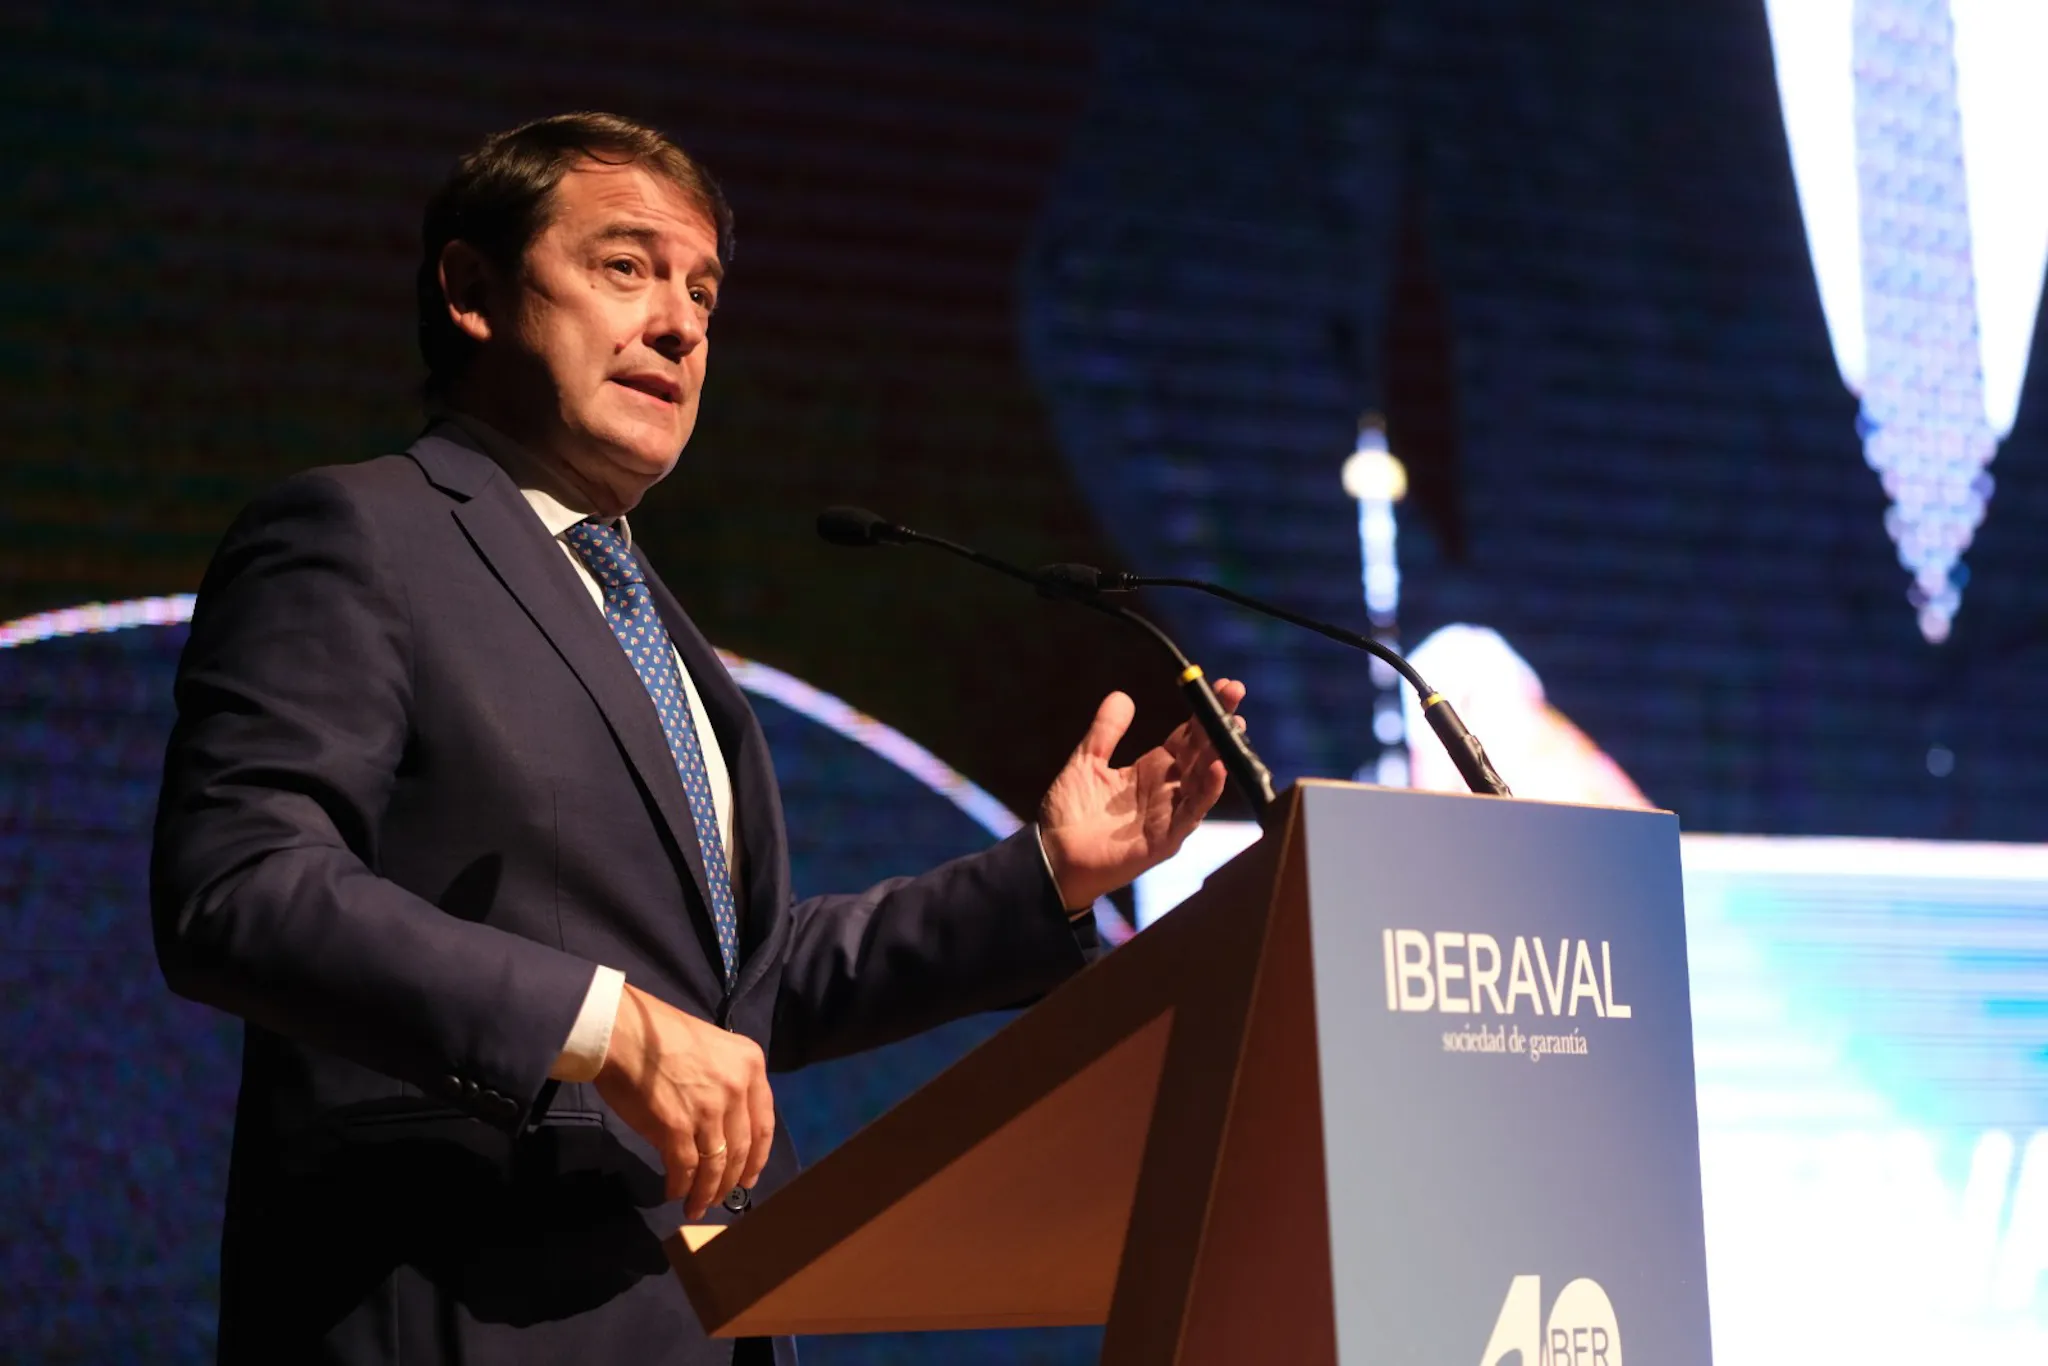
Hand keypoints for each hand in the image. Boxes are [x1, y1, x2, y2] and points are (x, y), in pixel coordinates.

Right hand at [593, 983, 775, 1218]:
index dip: (757, 1157)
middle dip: (731, 1180)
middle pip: (742, 1148)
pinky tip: (675, 1194)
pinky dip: (682, 1186)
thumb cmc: (659, 1033)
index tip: (749, 1177)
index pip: (763, 1123)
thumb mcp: (713, 1047)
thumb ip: (727, 1081)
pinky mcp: (677, 1128)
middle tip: (721, 1198)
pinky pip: (685, 1168)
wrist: (622, 1031)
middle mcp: (737, 1089)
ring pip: (716, 1164)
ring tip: (698, 1206)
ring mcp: (709, 1110)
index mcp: (750, 1065)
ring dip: (707, 1191)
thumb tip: (725, 1121)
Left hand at [1037, 679, 1246, 909]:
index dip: (1203, 713)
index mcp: (1152, 770)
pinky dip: (1207, 791)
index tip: (1223, 687)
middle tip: (1235, 692)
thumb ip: (1105, 732)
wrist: (1054, 856)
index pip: (1187, 737)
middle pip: (1201, 752)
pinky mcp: (1166, 839)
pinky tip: (1217, 768)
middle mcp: (1167, 790)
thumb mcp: (1086, 762)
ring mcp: (1170, 815)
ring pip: (1202, 779)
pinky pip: (1192, 813)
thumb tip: (1122, 695)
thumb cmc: (1070, 814)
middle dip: (1220, 723)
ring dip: (1219, 752)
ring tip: (1233, 723)